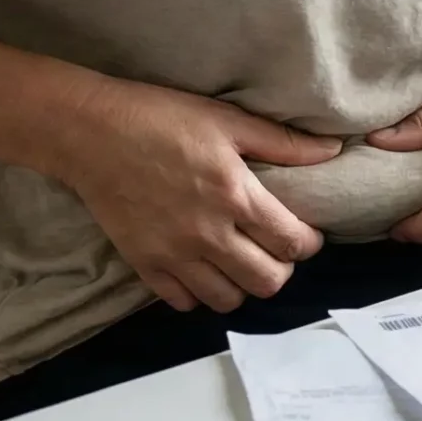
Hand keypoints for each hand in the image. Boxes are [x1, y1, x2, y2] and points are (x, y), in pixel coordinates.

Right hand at [53, 76, 341, 312]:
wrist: (90, 132)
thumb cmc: (160, 118)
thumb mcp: (226, 119)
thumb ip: (281, 142)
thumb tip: (331, 151)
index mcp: (234, 194)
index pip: (291, 242)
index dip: (309, 243)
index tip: (305, 233)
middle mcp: (208, 233)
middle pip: (267, 281)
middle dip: (281, 268)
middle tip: (275, 249)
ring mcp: (174, 254)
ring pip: (228, 300)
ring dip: (242, 285)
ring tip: (240, 261)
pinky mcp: (144, 265)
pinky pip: (183, 302)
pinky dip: (199, 293)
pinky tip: (201, 269)